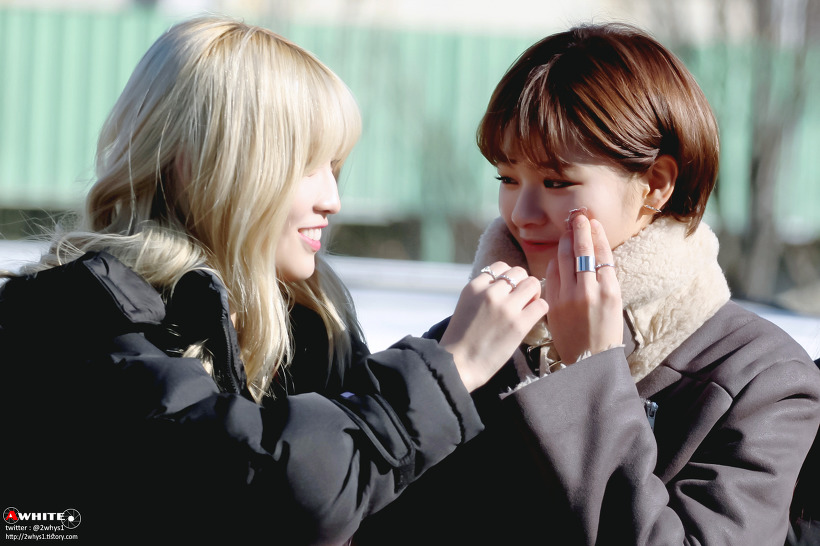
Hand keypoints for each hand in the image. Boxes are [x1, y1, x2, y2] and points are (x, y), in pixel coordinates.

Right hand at [440, 261, 547, 391]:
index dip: (508, 277)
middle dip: (523, 283)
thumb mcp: (466, 305)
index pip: (500, 266)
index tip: (508, 290)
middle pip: (519, 272)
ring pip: (532, 283)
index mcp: (474, 286)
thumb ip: (482, 292)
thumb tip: (506, 285)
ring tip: (528, 306)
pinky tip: (533, 318)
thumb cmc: (461, 339)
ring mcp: (506, 307)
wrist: (459, 364)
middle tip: (522, 299)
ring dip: (534, 293)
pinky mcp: (519, 324)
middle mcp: (490, 292)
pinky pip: (541, 304)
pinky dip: (540, 309)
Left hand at [543, 213, 622, 364]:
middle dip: (579, 230)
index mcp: (610, 290)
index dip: (596, 234)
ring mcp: (569, 297)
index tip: (593, 221)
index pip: (602, 253)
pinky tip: (558, 253)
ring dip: (565, 241)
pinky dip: (555, 261)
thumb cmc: (606, 331)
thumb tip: (595, 252)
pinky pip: (552, 274)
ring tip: (567, 229)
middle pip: (582, 251)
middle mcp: (590, 291)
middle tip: (577, 216)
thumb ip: (605, 279)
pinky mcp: (554, 303)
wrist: (589, 359)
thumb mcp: (615, 304)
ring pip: (565, 259)